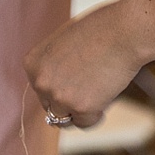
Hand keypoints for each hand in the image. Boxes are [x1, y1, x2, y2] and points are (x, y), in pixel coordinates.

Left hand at [26, 5, 144, 129]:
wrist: (123, 31)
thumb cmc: (98, 30)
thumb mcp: (63, 43)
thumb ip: (54, 65)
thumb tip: (58, 90)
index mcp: (32, 64)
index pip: (40, 89)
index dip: (60, 87)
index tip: (77, 78)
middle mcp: (40, 81)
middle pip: (50, 106)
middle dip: (67, 102)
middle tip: (90, 87)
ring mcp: (59, 96)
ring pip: (64, 120)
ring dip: (79, 112)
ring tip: (97, 94)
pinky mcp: (81, 108)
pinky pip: (85, 124)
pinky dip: (96, 115)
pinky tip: (105, 97)